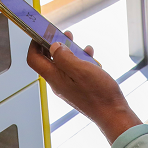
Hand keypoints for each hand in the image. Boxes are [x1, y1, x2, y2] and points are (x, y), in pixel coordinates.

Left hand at [27, 30, 141, 143]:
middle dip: (53, 44)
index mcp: (55, 78)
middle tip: (61, 34)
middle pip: (47, 60)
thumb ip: (64, 57)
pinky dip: (79, 60)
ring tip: (77, 42)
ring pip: (62, 64)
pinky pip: (74, 71)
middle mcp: (58, 83)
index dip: (34, 44)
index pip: (34, 60)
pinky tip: (89, 56)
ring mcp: (68, 87)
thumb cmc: (99, 94)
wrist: (113, 114)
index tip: (40, 33)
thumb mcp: (80, 69)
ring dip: (68, 51)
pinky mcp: (78, 89)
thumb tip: (53, 47)